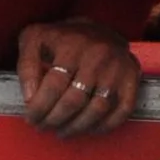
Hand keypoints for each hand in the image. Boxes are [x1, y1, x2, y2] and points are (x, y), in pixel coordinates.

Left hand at [15, 20, 139, 135]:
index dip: (40, 107)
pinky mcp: (132, 78)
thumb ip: (27, 65)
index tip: (31, 117)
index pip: (54, 84)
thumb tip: (30, 97)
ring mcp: (118, 67)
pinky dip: (104, 126)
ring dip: (76, 127)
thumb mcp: (35, 39)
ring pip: (97, 109)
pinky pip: (122, 111)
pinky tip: (88, 128)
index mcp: (72, 44)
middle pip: (74, 100)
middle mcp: (98, 55)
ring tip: (61, 131)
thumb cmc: (63, 38)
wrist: (99, 29)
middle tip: (43, 126)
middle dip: (54, 120)